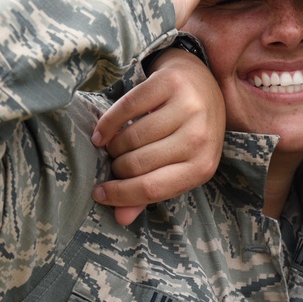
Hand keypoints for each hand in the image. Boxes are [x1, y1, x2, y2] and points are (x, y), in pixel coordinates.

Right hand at [92, 49, 225, 224]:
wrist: (203, 84)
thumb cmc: (188, 132)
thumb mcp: (179, 165)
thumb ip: (150, 191)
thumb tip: (121, 218)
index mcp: (203, 166)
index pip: (153, 188)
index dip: (120, 195)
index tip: (99, 194)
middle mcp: (200, 137)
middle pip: (137, 164)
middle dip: (116, 168)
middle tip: (113, 163)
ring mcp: (188, 108)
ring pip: (131, 137)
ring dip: (113, 146)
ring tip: (113, 147)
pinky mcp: (171, 83)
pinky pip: (127, 107)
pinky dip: (108, 122)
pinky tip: (102, 132)